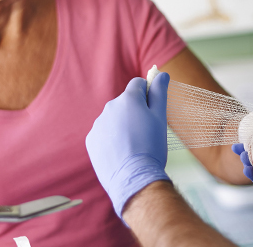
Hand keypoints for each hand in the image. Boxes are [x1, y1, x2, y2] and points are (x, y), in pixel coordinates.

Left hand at [86, 73, 171, 217]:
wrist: (134, 178)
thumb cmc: (152, 146)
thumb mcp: (160, 117)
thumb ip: (160, 92)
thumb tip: (161, 74)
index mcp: (128, 99)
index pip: (138, 84)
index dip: (148, 93)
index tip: (153, 109)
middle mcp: (109, 107)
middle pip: (125, 102)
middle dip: (135, 112)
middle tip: (146, 133)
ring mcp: (98, 124)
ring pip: (114, 119)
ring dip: (123, 126)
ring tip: (134, 146)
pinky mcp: (91, 140)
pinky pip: (104, 134)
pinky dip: (112, 139)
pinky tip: (122, 153)